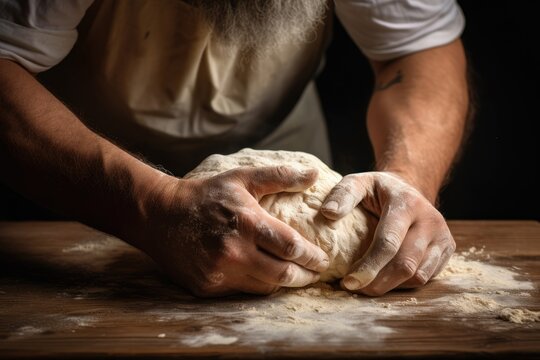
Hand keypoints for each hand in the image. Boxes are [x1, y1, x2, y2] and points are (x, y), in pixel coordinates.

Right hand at [140, 166, 328, 296]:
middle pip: (284, 274)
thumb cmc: (205, 195)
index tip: (323, 259)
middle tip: (315, 272)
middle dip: (305, 276)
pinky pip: (242, 291)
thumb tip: (312, 174)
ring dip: (282, 282)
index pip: (292, 247)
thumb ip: (279, 176)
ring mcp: (219, 272)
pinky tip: (262, 274)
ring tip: (292, 273)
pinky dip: (256, 284)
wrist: (159, 214)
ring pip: (265, 287)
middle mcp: (234, 251)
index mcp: (247, 223)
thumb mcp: (241, 178)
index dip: (313, 257)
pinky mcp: (207, 287)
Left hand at [321, 172, 454, 295]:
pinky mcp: (446, 249)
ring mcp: (442, 236)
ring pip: (417, 276)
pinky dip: (403, 284)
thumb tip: (328, 213)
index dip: (369, 267)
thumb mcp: (359, 182)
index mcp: (407, 203)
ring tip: (366, 286)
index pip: (389, 243)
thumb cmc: (377, 189)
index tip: (348, 282)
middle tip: (353, 288)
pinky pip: (426, 277)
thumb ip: (343, 194)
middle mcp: (430, 220)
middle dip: (377, 283)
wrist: (409, 186)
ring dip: (389, 286)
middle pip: (405, 265)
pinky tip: (384, 280)